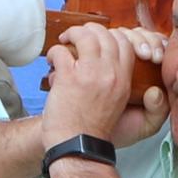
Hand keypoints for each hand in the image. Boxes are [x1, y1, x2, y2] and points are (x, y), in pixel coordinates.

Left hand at [42, 24, 166, 148]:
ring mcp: (90, 74)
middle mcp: (110, 73)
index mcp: (124, 79)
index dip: (111, 35)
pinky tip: (52, 60)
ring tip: (65, 41)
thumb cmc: (95, 129)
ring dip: (72, 34)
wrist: (77, 147)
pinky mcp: (69, 78)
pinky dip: (54, 51)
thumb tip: (116, 61)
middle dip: (90, 30)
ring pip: (85, 35)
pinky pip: (61, 50)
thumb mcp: (123, 106)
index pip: (125, 42)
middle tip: (78, 37)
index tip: (98, 41)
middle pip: (106, 34)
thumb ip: (125, 82)